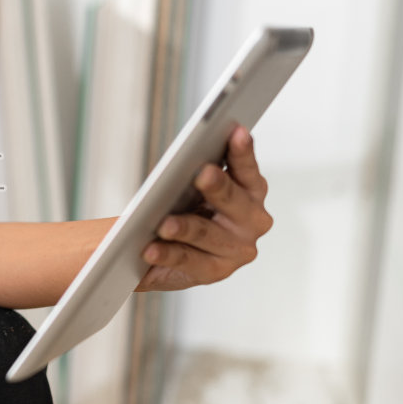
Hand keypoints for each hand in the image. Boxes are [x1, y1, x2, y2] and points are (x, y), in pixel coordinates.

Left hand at [137, 125, 272, 291]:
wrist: (166, 246)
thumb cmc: (183, 205)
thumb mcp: (191, 184)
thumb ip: (199, 168)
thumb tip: (188, 155)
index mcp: (251, 191)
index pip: (248, 169)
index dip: (242, 152)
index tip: (236, 132)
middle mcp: (252, 220)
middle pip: (234, 201)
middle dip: (218, 187)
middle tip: (202, 174)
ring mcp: (236, 249)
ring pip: (208, 234)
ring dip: (186, 228)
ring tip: (164, 224)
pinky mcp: (215, 271)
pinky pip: (188, 261)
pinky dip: (168, 254)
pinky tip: (150, 249)